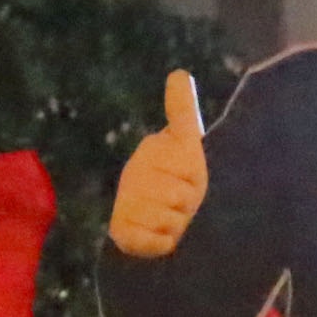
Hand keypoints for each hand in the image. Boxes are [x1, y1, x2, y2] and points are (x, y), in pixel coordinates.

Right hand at [108, 70, 208, 258]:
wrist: (154, 226)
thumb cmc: (179, 182)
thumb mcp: (186, 144)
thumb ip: (182, 111)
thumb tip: (179, 71)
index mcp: (151, 150)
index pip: (189, 168)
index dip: (195, 180)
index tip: (189, 179)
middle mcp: (133, 174)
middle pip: (184, 197)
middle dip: (189, 207)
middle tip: (180, 207)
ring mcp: (124, 202)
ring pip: (172, 220)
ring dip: (178, 226)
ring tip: (169, 222)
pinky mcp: (121, 233)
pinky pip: (158, 242)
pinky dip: (163, 244)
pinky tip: (157, 238)